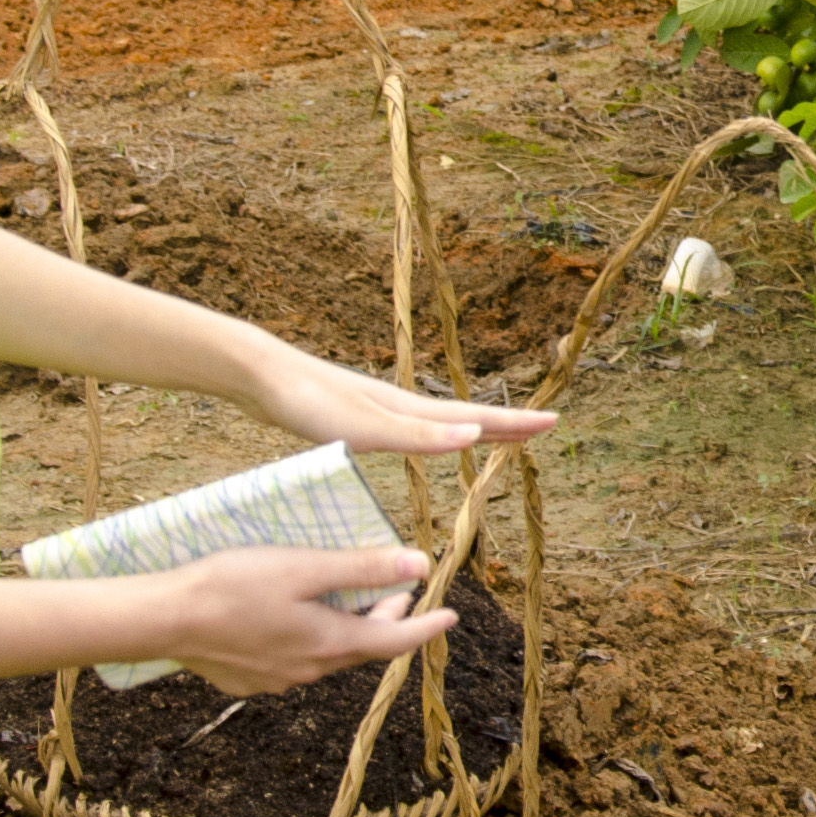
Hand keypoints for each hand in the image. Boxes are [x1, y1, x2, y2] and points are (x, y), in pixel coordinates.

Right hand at [164, 543, 459, 696]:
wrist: (166, 620)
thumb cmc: (233, 586)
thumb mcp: (303, 568)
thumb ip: (362, 568)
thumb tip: (419, 567)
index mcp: (329, 642)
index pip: (394, 640)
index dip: (426, 626)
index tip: (450, 616)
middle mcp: (309, 669)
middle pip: (363, 647)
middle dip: (387, 620)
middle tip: (401, 595)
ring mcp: (277, 680)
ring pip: (328, 655)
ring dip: (348, 629)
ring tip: (349, 602)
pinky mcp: (250, 679)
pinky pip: (293, 661)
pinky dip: (309, 639)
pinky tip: (292, 619)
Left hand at [243, 340, 558, 459]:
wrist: (261, 377)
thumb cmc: (308, 404)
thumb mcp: (364, 428)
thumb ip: (416, 436)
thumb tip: (473, 435)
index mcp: (407, 411)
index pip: (474, 419)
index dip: (514, 424)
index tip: (554, 421)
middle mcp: (399, 406)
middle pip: (463, 417)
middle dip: (504, 425)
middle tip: (541, 428)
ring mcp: (378, 409)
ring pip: (436, 422)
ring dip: (470, 428)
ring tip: (491, 434)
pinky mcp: (354, 416)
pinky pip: (409, 429)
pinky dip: (431, 435)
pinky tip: (420, 439)